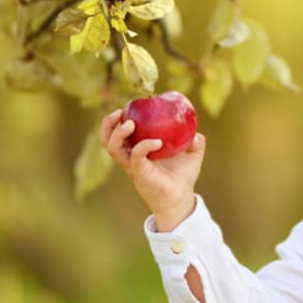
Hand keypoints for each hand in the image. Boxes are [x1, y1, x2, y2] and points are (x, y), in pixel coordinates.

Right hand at [100, 108, 205, 231]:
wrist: (182, 197)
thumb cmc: (183, 175)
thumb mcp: (192, 153)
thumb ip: (195, 139)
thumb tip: (195, 132)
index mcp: (138, 148)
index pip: (119, 131)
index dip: (118, 118)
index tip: (129, 105)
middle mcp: (131, 156)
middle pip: (107, 139)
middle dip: (108, 124)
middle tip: (119, 112)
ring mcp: (133, 166)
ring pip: (112, 148)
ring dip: (117, 134)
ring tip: (129, 124)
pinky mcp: (139, 174)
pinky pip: (136, 157)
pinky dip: (144, 146)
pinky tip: (157, 142)